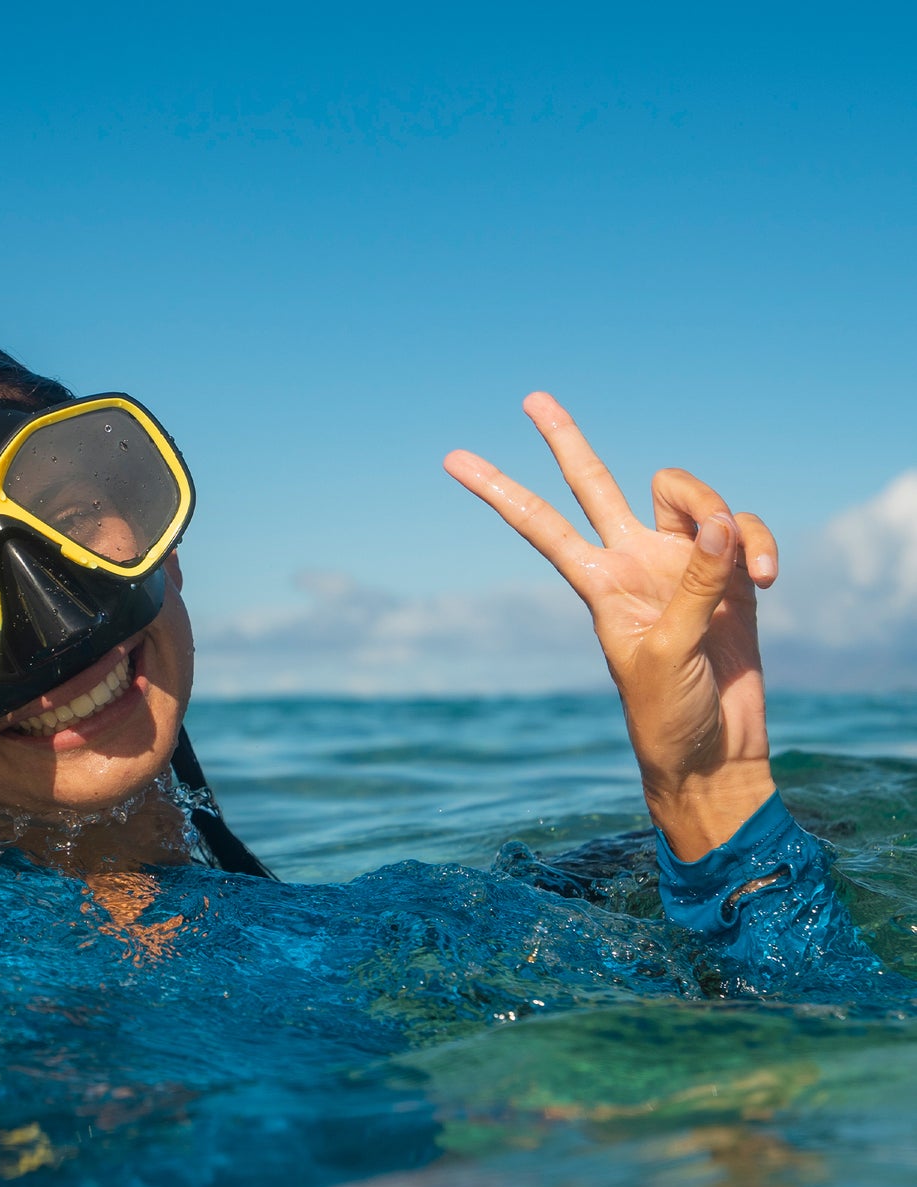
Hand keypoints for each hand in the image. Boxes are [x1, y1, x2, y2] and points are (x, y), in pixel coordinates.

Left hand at [444, 393, 777, 860]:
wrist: (714, 754)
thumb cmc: (670, 714)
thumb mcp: (668, 653)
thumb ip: (693, 585)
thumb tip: (720, 522)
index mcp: (599, 582)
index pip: (540, 525)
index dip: (500, 491)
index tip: (452, 460)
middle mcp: (632, 563)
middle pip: (594, 484)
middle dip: (566, 441)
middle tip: (530, 398)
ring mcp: (680, 566)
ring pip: (690, 496)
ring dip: (722, 513)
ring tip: (749, 568)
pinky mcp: (731, 578)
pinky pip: (744, 529)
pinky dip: (760, 541)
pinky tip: (768, 579)